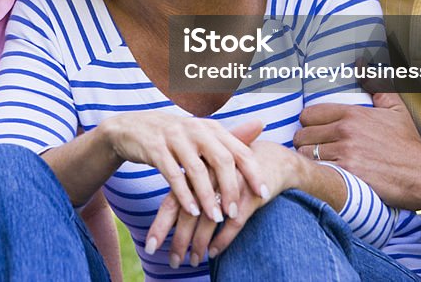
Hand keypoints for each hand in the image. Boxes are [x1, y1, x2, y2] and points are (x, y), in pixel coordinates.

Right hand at [102, 112, 264, 225]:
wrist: (132, 127)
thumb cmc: (175, 136)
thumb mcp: (202, 133)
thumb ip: (230, 135)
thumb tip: (262, 124)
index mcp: (210, 127)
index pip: (239, 150)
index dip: (253, 172)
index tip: (264, 195)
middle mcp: (195, 129)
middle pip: (221, 160)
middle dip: (230, 189)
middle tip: (234, 213)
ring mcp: (174, 137)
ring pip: (196, 170)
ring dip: (207, 197)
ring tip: (215, 218)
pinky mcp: (155, 148)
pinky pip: (172, 174)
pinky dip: (184, 195)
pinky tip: (192, 211)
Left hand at [145, 139, 297, 266]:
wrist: (271, 158)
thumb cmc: (231, 171)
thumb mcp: (207, 178)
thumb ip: (187, 194)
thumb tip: (166, 222)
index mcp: (195, 172)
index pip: (172, 201)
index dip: (161, 225)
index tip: (150, 247)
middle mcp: (209, 178)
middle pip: (188, 213)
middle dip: (179, 241)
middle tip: (173, 262)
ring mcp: (230, 185)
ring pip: (209, 220)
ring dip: (199, 244)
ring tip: (192, 261)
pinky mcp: (250, 194)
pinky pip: (234, 222)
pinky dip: (223, 239)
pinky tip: (214, 252)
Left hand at [293, 92, 420, 206]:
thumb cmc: (408, 143)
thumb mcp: (395, 109)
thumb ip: (376, 85)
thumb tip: (362, 63)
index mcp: (352, 114)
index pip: (308, 114)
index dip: (309, 124)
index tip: (316, 132)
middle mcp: (345, 131)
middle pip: (303, 135)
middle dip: (306, 143)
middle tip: (316, 150)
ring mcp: (345, 153)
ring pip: (307, 154)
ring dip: (310, 160)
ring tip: (321, 163)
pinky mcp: (347, 174)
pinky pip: (318, 171)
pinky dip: (319, 174)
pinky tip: (327, 175)